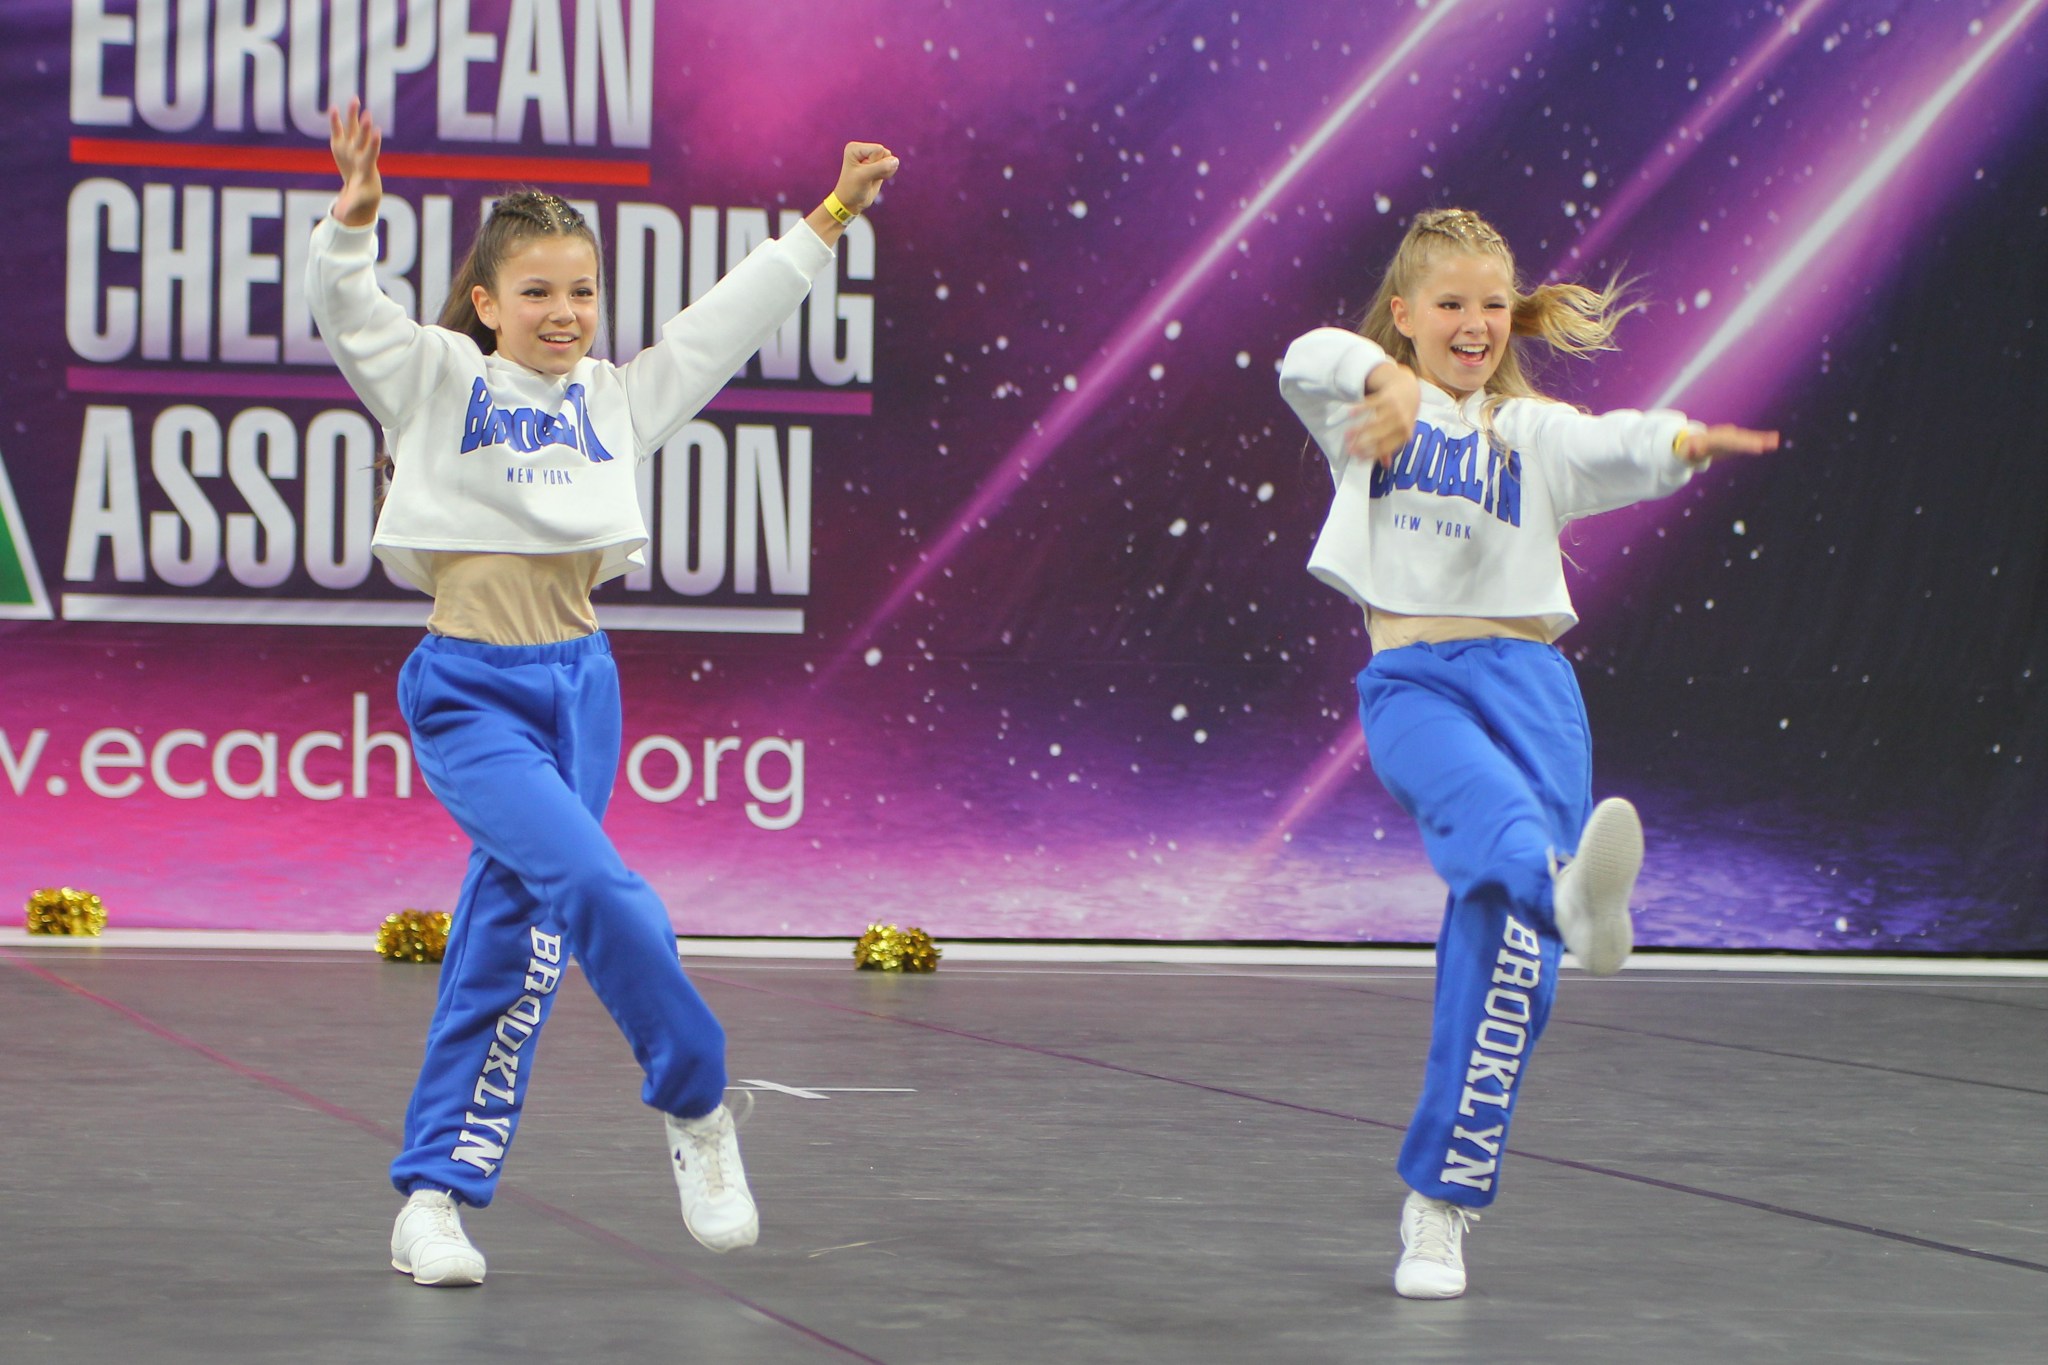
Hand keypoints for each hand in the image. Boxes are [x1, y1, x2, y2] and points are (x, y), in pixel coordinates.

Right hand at [328, 98, 382, 227]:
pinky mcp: (342, 144)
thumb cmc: (361, 194)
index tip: (377, 132)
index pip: (371, 153)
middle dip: (364, 128)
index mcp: (366, 166)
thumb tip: (340, 217)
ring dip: (353, 115)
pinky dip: (336, 120)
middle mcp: (360, 153)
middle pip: (362, 138)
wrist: (362, 185)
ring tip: (355, 99)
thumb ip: (349, 205)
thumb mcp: (356, 200)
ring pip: (353, 128)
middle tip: (368, 115)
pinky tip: (334, 107)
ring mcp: (351, 147)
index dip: (373, 143)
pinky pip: (339, 130)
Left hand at [831, 141, 900, 214]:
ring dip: (884, 172)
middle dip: (880, 167)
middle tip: (868, 177)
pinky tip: (876, 179)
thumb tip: (896, 161)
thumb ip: (881, 167)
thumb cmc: (852, 188)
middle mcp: (863, 150)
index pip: (878, 149)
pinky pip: (891, 166)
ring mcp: (872, 157)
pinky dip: (887, 174)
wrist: (851, 203)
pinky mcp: (878, 165)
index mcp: (856, 148)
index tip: (863, 173)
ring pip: (890, 159)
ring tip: (871, 178)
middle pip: (885, 153)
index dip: (875, 163)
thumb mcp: (864, 176)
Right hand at [1342, 362, 1419, 465]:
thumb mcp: (1400, 431)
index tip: (1356, 458)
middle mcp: (1402, 422)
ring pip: (1375, 422)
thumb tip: (1386, 466)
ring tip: (1346, 434)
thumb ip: (1391, 447)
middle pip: (1380, 436)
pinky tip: (1350, 414)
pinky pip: (1372, 404)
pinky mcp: (1388, 396)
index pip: (1386, 447)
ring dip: (1359, 429)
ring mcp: (1395, 409)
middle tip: (1348, 449)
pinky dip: (1360, 409)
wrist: (1409, 390)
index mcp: (1405, 434)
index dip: (1371, 454)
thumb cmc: (1402, 415)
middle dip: (1362, 444)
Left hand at [1682, 423, 1778, 463]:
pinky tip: (1774, 441)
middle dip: (1751, 442)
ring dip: (1761, 440)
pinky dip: (1762, 440)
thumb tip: (1692, 448)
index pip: (1729, 442)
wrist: (1696, 441)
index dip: (1740, 444)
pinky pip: (1752, 439)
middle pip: (1740, 439)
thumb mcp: (1689, 450)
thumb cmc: (1692, 448)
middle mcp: (1726, 435)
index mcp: (1716, 438)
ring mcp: (1733, 436)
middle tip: (1762, 447)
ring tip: (1774, 442)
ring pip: (1748, 438)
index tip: (1750, 447)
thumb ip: (1692, 449)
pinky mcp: (1739, 440)